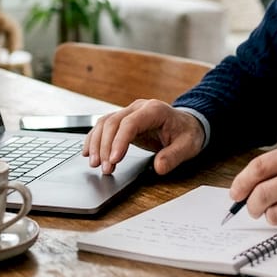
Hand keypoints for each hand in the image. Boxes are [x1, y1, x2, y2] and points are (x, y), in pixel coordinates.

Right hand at [83, 99, 204, 175]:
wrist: (188, 124)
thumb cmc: (187, 133)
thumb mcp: (188, 146)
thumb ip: (174, 156)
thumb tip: (159, 168)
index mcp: (154, 110)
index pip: (130, 124)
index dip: (119, 142)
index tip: (114, 160)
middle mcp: (138, 108)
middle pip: (113, 123)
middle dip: (105, 147)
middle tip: (105, 168)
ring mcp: (129, 112)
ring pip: (104, 123)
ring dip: (96, 144)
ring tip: (94, 164)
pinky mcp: (124, 121)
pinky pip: (104, 126)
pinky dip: (94, 139)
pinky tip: (88, 152)